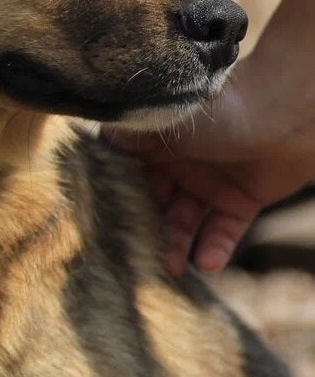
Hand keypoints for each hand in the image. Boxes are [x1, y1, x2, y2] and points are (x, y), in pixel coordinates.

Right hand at [110, 54, 314, 275]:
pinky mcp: (242, 200)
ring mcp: (211, 183)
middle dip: (144, 232)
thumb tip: (87, 154)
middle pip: (152, 207)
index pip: (126, 178)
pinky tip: (208, 262)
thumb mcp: (161, 120)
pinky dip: (215, 249)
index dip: (115, 202)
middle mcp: (179, 164)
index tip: (101, 229)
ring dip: (177, 247)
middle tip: (135, 260)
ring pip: (184, 224)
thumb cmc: (222, 108)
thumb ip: (124, 138)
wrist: (290, 109)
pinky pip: (223, 232)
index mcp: (155, 144)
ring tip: (173, 268)